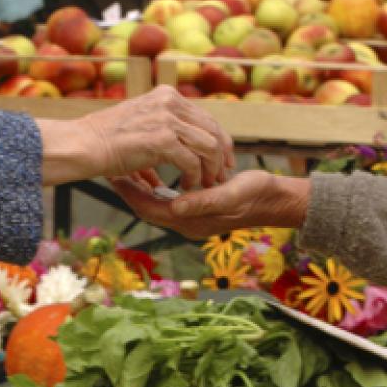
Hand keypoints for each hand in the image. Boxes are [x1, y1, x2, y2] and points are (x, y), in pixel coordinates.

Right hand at [38, 86, 232, 186]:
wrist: (84, 143)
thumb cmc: (104, 140)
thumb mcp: (138, 125)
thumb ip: (159, 134)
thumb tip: (165, 169)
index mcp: (166, 96)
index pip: (205, 117)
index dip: (219, 140)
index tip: (222, 160)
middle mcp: (170, 103)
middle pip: (213, 129)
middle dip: (222, 156)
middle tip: (221, 176)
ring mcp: (167, 120)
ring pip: (208, 146)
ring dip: (210, 169)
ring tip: (205, 185)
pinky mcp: (163, 140)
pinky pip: (192, 161)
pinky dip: (194, 177)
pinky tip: (188, 186)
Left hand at [110, 170, 310, 238]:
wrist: (274, 200)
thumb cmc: (255, 195)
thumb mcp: (230, 195)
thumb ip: (204, 201)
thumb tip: (176, 206)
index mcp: (190, 220)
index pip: (150, 209)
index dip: (130, 194)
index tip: (114, 175)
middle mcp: (186, 220)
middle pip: (147, 207)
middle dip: (129, 190)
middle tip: (111, 168)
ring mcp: (190, 214)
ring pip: (155, 202)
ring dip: (141, 186)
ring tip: (126, 166)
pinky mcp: (196, 206)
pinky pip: (167, 197)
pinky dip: (156, 185)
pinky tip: (152, 169)